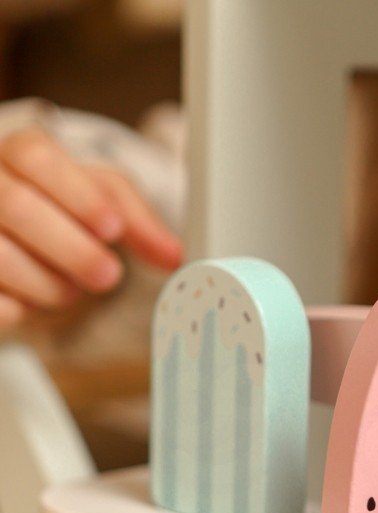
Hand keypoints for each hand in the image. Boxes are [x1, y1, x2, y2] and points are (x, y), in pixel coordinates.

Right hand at [0, 126, 183, 327]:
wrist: (23, 238)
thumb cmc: (64, 210)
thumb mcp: (105, 202)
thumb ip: (139, 222)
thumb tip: (173, 257)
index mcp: (16, 152)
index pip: (36, 156)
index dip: (79, 196)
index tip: (113, 230)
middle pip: (16, 205)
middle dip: (72, 250)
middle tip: (109, 276)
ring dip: (47, 283)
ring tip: (71, 291)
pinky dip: (18, 308)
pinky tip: (33, 303)